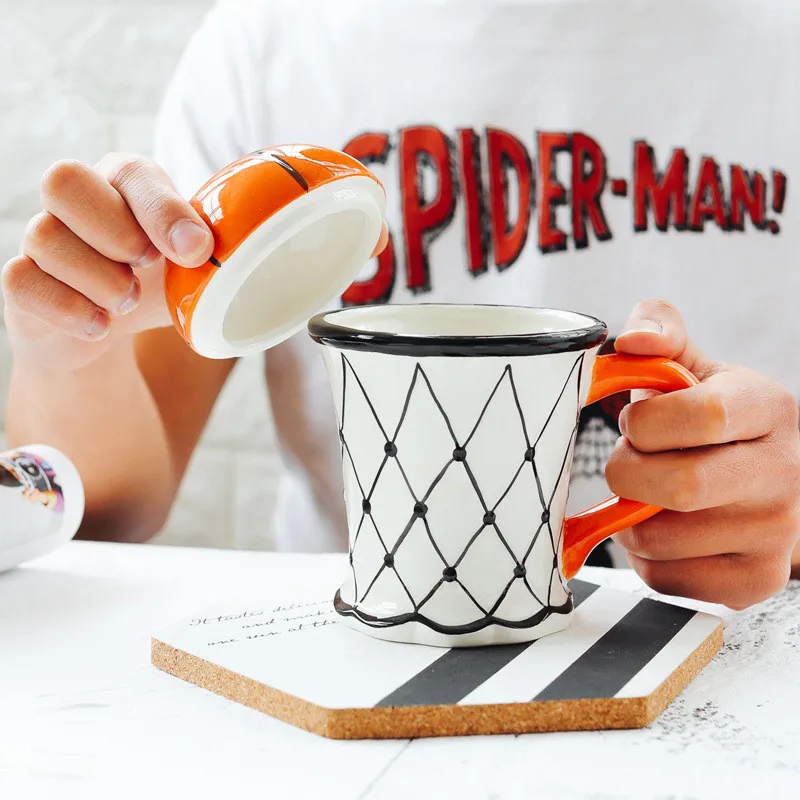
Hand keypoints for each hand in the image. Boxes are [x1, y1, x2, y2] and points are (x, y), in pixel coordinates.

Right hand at [1, 154, 213, 371]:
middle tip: (147, 266)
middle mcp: (74, 202)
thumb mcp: (190, 269)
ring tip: (128, 302)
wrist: (107, 329)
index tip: (196, 252)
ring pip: (43, 236)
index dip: (162, 210)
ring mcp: (41, 239)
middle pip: (63, 180)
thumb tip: (221, 258)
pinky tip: (101, 326)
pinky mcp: (21, 281)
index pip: (130, 170)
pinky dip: (70, 310)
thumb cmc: (154, 285)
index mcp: (123, 184)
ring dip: (99, 280)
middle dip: (115, 231)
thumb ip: (211, 255)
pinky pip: (23, 282)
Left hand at [607, 300, 799, 608]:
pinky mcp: (753, 580)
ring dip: (630, 516)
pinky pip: (664, 577)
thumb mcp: (690, 367)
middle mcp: (785, 474)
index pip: (703, 415)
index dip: (646, 422)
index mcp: (769, 408)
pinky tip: (662, 528)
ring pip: (660, 538)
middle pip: (682, 486)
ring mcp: (775, 535)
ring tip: (647, 494)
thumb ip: (659, 334)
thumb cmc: (707, 421)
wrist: (753, 479)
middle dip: (628, 472)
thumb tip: (634, 341)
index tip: (635, 422)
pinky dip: (643, 556)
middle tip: (629, 462)